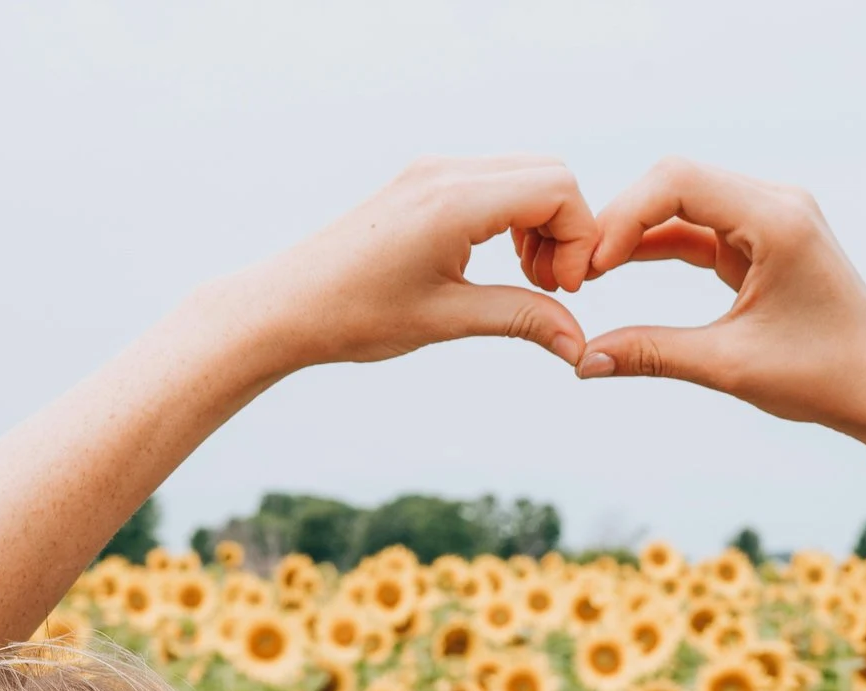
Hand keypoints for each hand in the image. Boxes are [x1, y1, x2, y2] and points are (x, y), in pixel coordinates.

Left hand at [237, 155, 598, 370]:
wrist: (286, 305)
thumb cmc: (355, 315)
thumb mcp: (447, 320)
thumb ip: (522, 319)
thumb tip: (579, 345)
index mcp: (454, 200)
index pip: (558, 189)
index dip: (578, 239)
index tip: (562, 291)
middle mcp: (446, 172)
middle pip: (550, 174)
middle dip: (566, 230)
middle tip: (549, 287)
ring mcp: (432, 171)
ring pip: (525, 175)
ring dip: (542, 224)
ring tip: (526, 280)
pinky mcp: (423, 182)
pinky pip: (494, 182)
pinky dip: (514, 218)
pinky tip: (498, 263)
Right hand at [576, 158, 865, 473]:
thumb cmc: (825, 378)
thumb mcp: (730, 367)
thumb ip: (653, 353)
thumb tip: (582, 362)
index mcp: (777, 219)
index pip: (678, 181)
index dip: (623, 215)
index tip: (589, 266)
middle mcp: (777, 202)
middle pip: (676, 181)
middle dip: (622, 219)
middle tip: (578, 270)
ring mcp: (773, 217)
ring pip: (685, 203)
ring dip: (637, 232)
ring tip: (589, 272)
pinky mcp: (766, 239)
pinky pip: (701, 229)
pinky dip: (660, 246)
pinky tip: (618, 268)